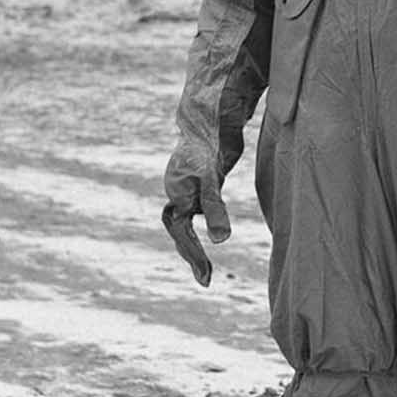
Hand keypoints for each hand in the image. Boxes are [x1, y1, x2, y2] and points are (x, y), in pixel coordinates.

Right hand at [162, 141, 230, 286]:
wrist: (211, 117)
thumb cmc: (209, 146)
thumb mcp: (211, 179)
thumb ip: (215, 209)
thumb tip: (220, 241)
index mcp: (176, 194)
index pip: (182, 233)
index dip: (193, 255)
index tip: (206, 278)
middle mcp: (178, 192)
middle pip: (180, 231)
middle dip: (191, 254)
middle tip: (205, 279)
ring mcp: (188, 187)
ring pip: (186, 222)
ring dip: (193, 243)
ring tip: (203, 268)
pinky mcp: (201, 181)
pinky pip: (199, 210)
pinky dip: (205, 224)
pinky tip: (213, 233)